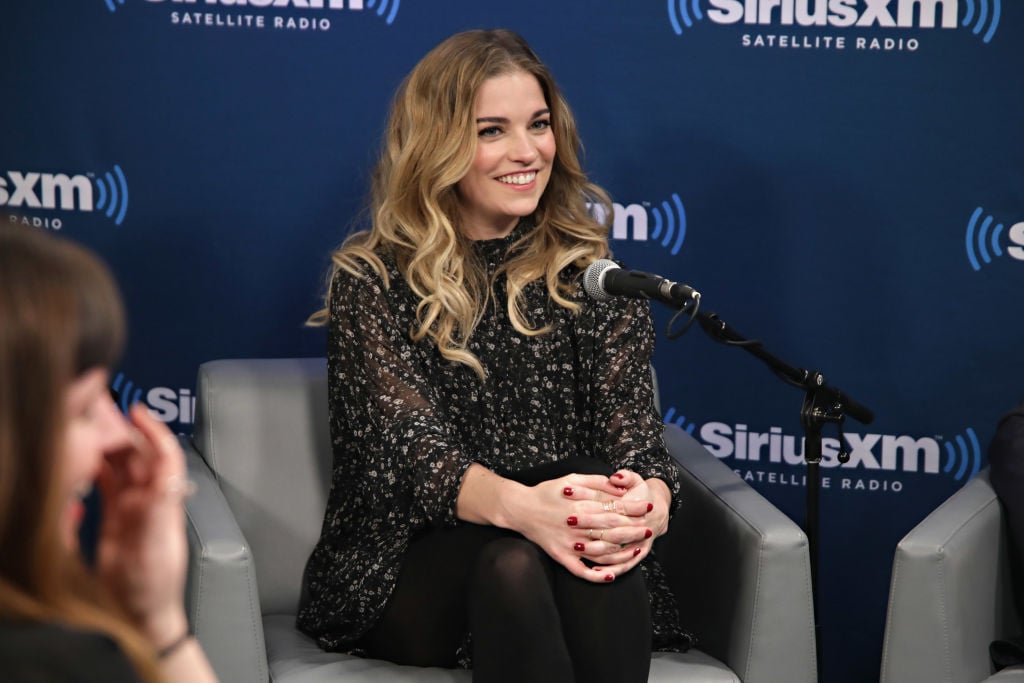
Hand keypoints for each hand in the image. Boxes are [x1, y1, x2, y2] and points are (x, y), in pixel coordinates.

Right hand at [95, 404, 190, 646]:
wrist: (141, 612)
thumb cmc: (155, 584)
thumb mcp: (157, 546)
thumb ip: (158, 512)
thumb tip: (165, 480)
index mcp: (164, 500)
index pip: (164, 456)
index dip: (152, 431)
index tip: (136, 412)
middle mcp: (149, 499)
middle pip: (138, 454)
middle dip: (122, 429)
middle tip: (100, 409)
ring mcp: (131, 505)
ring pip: (120, 464)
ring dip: (106, 444)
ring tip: (87, 425)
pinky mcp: (114, 515)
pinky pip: (106, 482)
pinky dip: (96, 467)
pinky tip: (83, 456)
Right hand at [507, 474, 653, 582]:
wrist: (519, 509)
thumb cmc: (546, 491)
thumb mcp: (571, 478)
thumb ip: (596, 482)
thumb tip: (620, 486)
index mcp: (579, 506)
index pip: (614, 510)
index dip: (634, 509)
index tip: (648, 507)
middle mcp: (576, 527)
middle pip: (612, 532)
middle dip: (634, 530)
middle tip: (649, 529)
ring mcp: (568, 544)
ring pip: (602, 553)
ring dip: (623, 553)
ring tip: (638, 549)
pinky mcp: (561, 557)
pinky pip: (581, 571)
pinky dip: (597, 575)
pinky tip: (611, 575)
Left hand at [579, 470, 670, 577]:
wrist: (656, 515)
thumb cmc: (640, 496)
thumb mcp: (636, 481)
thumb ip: (626, 477)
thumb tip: (616, 478)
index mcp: (636, 509)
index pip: (614, 507)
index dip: (593, 502)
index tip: (572, 497)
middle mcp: (638, 528)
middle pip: (611, 529)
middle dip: (589, 524)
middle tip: (569, 520)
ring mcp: (638, 544)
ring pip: (616, 552)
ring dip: (595, 550)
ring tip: (576, 546)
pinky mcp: (636, 556)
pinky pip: (623, 566)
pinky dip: (610, 570)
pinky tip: (594, 571)